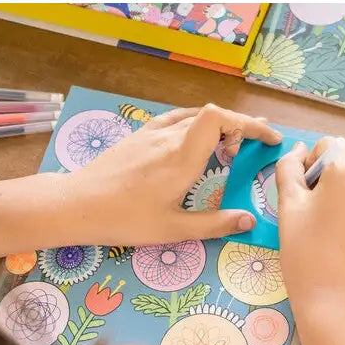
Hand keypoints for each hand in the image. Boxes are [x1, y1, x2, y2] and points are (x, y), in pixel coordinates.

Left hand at [59, 104, 280, 244]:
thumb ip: (214, 224)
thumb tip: (248, 220)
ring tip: (232, 144)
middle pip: (213, 115)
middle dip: (241, 127)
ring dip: (218, 126)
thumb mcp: (173, 229)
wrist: (77, 205)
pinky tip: (195, 138)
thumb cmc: (125, 219)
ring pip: (194, 116)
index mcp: (182, 158)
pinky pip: (175, 120)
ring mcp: (152, 134)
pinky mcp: (139, 136)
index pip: (219, 118)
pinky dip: (195, 125)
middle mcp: (170, 138)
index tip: (266, 139)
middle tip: (258, 146)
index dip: (248, 123)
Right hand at [275, 137, 344, 311]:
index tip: (303, 195)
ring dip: (344, 194)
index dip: (309, 167)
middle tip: (313, 214)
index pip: (325, 146)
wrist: (332, 292)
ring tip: (329, 226)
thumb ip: (289, 167)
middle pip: (344, 164)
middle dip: (328, 180)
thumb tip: (299, 148)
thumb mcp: (288, 203)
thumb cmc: (304, 246)